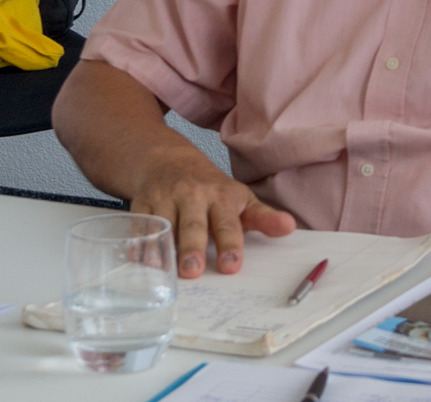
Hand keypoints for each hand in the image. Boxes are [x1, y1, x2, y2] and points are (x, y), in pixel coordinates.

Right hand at [128, 147, 295, 277]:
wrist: (169, 162)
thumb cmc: (211, 189)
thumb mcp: (240, 199)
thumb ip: (263, 218)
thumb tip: (289, 227)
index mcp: (221, 197)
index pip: (227, 223)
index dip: (230, 244)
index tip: (231, 265)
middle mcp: (193, 196)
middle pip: (193, 225)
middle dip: (193, 248)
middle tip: (193, 272)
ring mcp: (165, 199)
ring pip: (163, 226)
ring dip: (162, 250)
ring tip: (163, 273)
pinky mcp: (141, 204)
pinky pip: (139, 226)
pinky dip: (137, 244)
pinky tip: (137, 262)